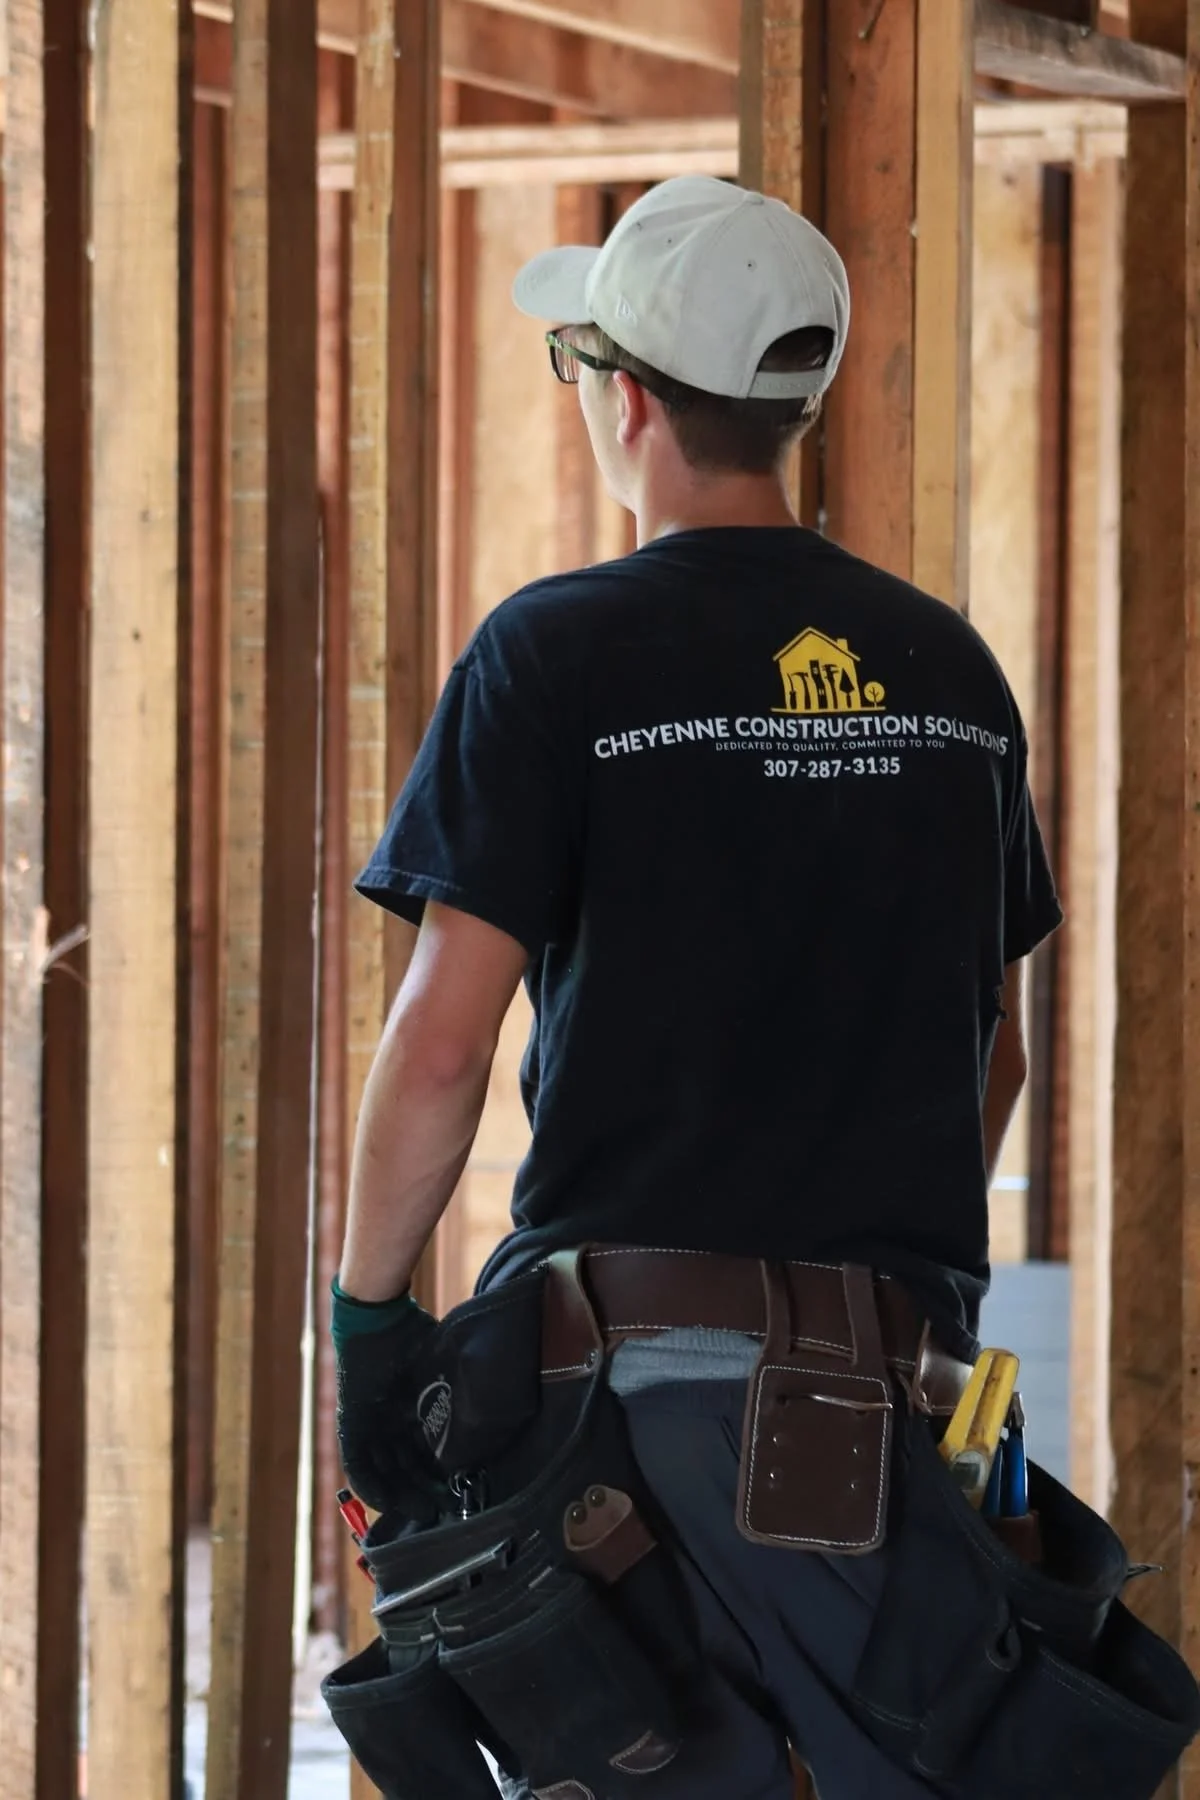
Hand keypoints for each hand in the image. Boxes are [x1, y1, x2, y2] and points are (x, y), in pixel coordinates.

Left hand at [333, 1288, 447, 1516]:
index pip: (422, 1448)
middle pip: (403, 1466)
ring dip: (402, 1494)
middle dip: (422, 1489)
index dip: (438, 1471)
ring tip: (425, 1510)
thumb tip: (495, 1394)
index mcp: (407, 1405)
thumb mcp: (440, 1363)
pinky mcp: (350, 1425)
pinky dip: (372, 1486)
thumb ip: (456, 1383)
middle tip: (444, 1507)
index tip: (458, 1486)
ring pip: (384, 1471)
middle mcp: (386, 1419)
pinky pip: (358, 1466)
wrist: (377, 1314)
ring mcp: (367, 1423)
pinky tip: (390, 1502)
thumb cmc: (411, 1331)